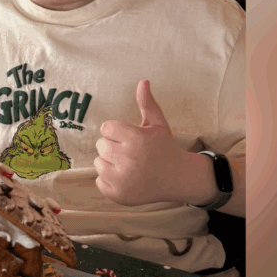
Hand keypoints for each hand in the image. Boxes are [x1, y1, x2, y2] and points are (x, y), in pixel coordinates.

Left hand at [94, 80, 214, 206]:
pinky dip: (109, 179)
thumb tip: (142, 81)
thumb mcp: (157, 124)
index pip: (106, 128)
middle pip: (101, 145)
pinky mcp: (118, 195)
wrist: (178, 178)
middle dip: (113, 146)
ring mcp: (123, 180)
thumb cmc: (164, 147)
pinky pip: (99, 180)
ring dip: (109, 162)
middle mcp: (129, 160)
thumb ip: (147, 103)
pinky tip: (126, 177)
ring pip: (98, 162)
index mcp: (136, 139)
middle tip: (131, 152)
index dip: (116, 131)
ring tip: (128, 164)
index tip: (129, 137)